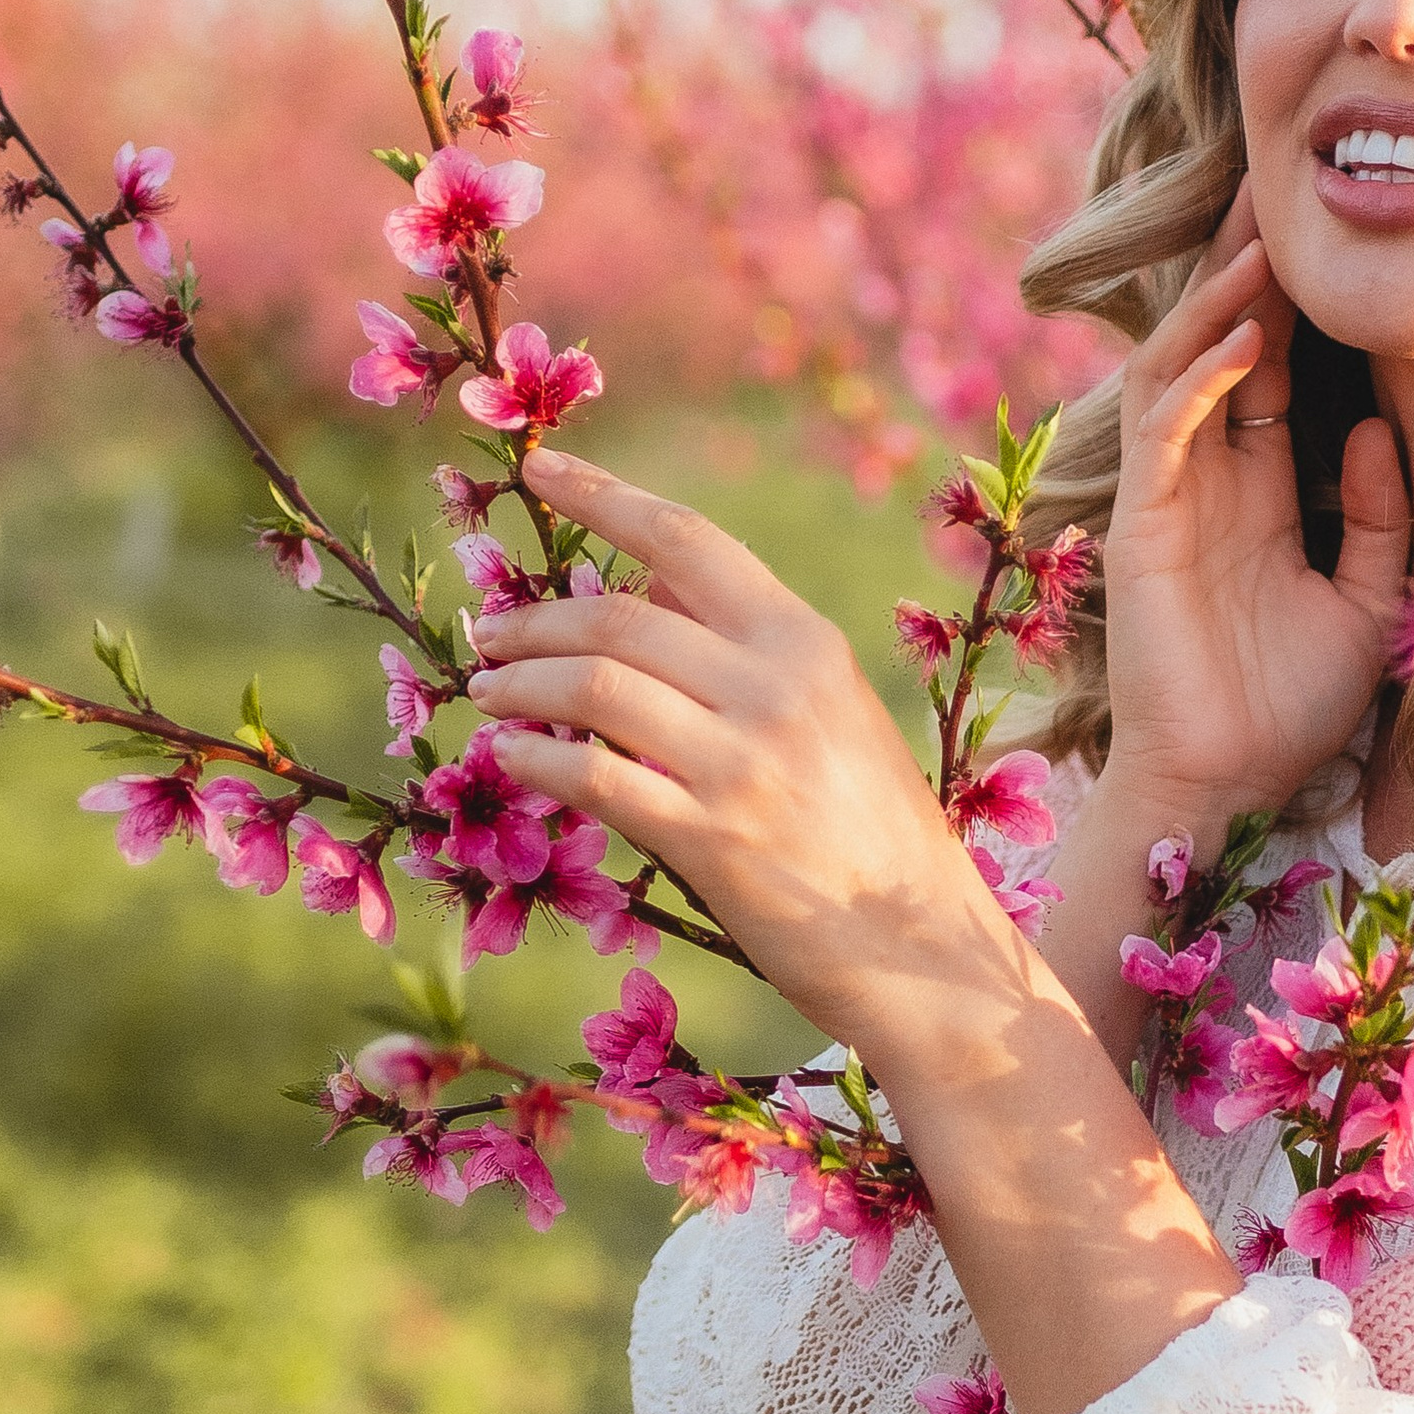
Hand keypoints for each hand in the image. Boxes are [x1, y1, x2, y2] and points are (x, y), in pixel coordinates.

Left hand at [462, 449, 988, 1038]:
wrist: (924, 945)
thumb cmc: (872, 831)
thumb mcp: (832, 714)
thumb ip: (745, 653)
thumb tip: (637, 598)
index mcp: (806, 641)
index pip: (688, 540)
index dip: (605, 496)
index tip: (539, 468)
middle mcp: (777, 686)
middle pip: (620, 617)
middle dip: (535, 617)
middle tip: (489, 632)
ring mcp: (744, 762)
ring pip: (595, 688)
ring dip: (521, 683)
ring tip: (490, 692)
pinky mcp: (713, 838)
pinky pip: (594, 778)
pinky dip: (535, 760)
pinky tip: (510, 759)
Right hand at [1098, 183, 1409, 845]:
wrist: (1226, 789)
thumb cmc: (1289, 710)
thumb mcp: (1368, 602)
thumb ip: (1379, 517)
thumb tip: (1372, 426)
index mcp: (1256, 495)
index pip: (1273, 373)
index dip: (1293, 305)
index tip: (1329, 234)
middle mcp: (1205, 483)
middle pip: (1219, 349)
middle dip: (1247, 270)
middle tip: (1282, 188)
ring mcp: (1166, 499)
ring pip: (1181, 370)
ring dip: (1221, 304)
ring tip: (1266, 243)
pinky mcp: (1141, 526)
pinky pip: (1165, 430)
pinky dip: (1203, 378)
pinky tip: (1248, 339)